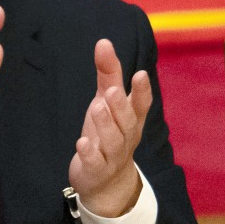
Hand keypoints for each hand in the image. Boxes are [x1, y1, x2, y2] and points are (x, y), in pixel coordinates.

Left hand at [68, 39, 151, 216]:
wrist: (105, 181)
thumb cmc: (107, 132)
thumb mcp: (106, 102)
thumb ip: (108, 74)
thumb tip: (104, 42)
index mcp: (132, 119)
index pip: (141, 104)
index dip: (142, 91)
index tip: (140, 74)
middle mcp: (126, 137)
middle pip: (127, 122)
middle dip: (121, 106)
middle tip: (113, 91)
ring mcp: (112, 155)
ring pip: (112, 140)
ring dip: (105, 124)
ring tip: (97, 108)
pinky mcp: (96, 170)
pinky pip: (95, 162)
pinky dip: (89, 153)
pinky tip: (82, 142)